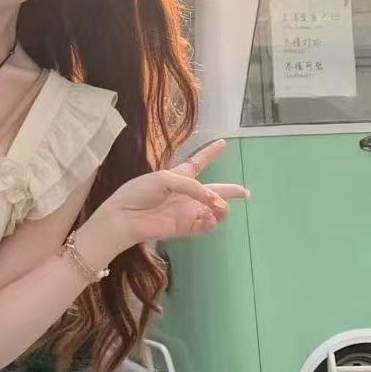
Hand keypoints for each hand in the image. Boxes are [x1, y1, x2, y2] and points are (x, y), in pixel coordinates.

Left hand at [98, 140, 250, 246]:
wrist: (125, 217)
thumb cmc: (140, 193)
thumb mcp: (164, 179)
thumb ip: (190, 185)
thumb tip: (212, 199)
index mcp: (178, 177)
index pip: (198, 163)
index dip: (210, 153)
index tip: (223, 143)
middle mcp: (186, 194)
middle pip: (214, 191)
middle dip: (230, 191)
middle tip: (246, 192)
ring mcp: (187, 211)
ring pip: (214, 210)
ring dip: (221, 208)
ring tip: (219, 208)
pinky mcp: (186, 228)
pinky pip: (206, 225)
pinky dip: (212, 222)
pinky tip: (211, 217)